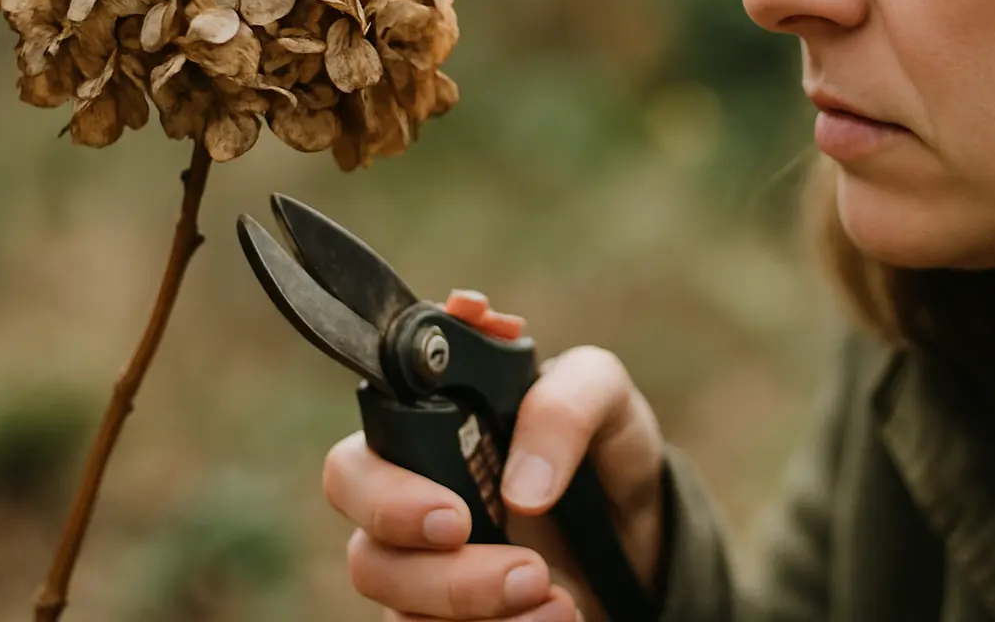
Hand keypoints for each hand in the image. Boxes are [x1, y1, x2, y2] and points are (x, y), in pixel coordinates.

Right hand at [323, 345, 666, 620]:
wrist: (641, 525)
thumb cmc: (600, 443)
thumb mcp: (600, 394)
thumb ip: (562, 406)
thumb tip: (521, 490)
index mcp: (419, 444)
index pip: (352, 468)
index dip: (383, 497)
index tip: (453, 519)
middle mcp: (408, 515)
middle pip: (368, 559)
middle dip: (441, 577)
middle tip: (526, 572)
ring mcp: (426, 580)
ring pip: (403, 618)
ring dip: (480, 614)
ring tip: (559, 599)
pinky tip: (555, 618)